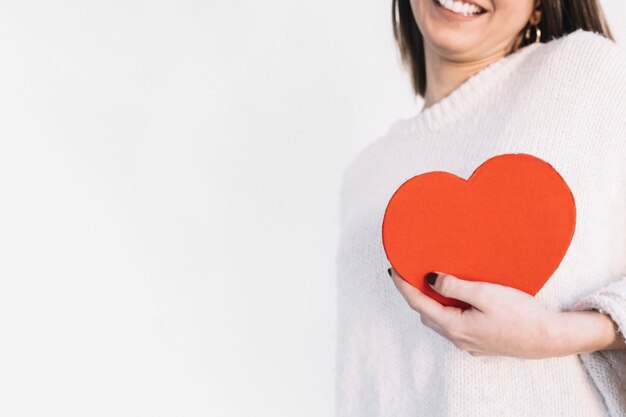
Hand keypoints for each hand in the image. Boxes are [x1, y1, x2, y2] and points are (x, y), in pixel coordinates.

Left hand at [388, 268, 563, 358]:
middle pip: (426, 314)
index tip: (393, 269)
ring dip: (432, 304)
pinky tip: (456, 300)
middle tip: (410, 273)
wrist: (551, 338)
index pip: (418, 303)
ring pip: (440, 321)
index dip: (403, 285)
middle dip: (415, 294)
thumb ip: (453, 286)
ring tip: (431, 283)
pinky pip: (455, 326)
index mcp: (455, 326)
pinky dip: (448, 311)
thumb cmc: (521, 315)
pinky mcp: (482, 344)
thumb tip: (429, 280)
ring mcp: (470, 344)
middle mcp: (458, 339)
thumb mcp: (485, 293)